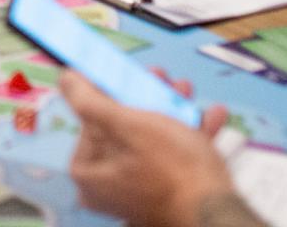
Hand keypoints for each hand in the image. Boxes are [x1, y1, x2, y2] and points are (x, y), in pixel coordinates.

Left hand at [61, 71, 236, 226]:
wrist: (220, 212)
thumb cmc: (172, 172)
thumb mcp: (125, 125)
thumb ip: (90, 100)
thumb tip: (66, 79)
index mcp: (90, 174)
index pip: (89, 121)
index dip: (107, 93)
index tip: (123, 75)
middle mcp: (110, 187)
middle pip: (123, 128)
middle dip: (146, 98)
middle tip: (160, 79)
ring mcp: (140, 190)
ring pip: (152, 139)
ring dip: (172, 111)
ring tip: (185, 91)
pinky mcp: (169, 192)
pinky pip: (173, 157)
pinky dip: (189, 134)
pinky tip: (206, 115)